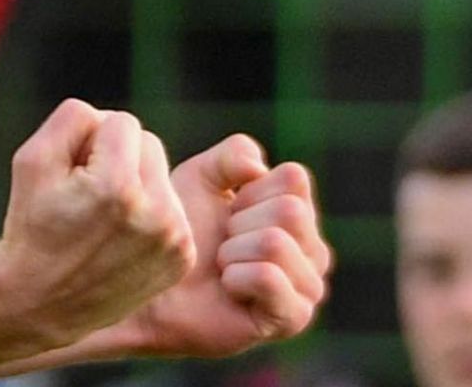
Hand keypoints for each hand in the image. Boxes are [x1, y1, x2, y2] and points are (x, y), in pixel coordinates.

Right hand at [0, 100, 195, 346]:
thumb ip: (73, 118)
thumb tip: (111, 119)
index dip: (90, 141)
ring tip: (102, 217)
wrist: (41, 301)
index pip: (122, 122)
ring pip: (161, 175)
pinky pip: (172, 207)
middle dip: (117, 158)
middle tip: (86, 193)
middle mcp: (155, 214)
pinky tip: (120, 237)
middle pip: (148, 144)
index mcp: (117, 186)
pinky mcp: (182, 257)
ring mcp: (174, 239)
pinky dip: (148, 214)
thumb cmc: (32, 223)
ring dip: (135, 185)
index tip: (72, 173)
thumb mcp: (32, 158)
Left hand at [108, 135, 332, 357]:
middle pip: (290, 211)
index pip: (294, 178)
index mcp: (301, 210)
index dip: (249, 190)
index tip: (229, 211)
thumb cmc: (182, 231)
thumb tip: (260, 169)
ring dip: (232, 252)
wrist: (156, 282)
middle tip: (222, 245)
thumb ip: (235, 154)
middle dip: (238, 224)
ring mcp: (309, 285)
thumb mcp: (202, 176)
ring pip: (276, 243)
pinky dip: (236, 277)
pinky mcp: (294, 317)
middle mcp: (315, 248)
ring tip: (224, 267)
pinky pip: (268, 277)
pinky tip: (229, 287)